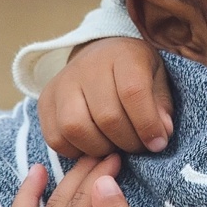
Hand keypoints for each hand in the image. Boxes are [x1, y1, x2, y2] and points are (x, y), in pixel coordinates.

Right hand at [38, 38, 173, 156]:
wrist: (99, 54)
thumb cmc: (133, 71)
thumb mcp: (157, 79)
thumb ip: (161, 106)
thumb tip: (160, 135)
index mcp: (122, 55)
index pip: (133, 92)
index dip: (147, 124)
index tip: (157, 143)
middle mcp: (88, 66)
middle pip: (106, 116)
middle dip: (127, 142)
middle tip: (137, 147)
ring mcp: (62, 83)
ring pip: (76, 128)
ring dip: (101, 149)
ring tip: (115, 148)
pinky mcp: (45, 101)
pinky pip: (55, 139)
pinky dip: (77, 151)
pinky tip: (93, 146)